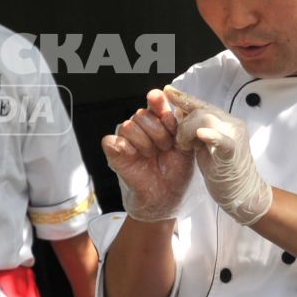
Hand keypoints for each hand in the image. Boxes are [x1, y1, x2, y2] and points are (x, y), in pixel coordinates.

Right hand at [101, 90, 195, 221]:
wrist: (167, 198)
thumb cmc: (176, 172)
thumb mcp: (184, 145)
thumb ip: (178, 122)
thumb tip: (172, 99)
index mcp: (158, 122)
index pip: (154, 102)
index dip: (160, 107)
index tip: (169, 120)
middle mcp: (141, 127)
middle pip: (142, 113)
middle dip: (158, 132)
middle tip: (165, 148)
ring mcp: (126, 139)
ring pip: (128, 125)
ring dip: (145, 142)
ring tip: (153, 155)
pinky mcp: (114, 152)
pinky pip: (112, 140)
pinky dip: (126, 148)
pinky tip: (136, 157)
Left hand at [165, 85, 272, 225]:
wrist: (244, 193)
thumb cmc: (224, 170)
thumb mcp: (205, 146)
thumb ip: (195, 129)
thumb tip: (179, 112)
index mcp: (225, 122)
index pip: (202, 104)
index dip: (183, 97)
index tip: (166, 91)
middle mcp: (232, 125)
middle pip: (201, 110)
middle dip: (184, 124)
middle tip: (179, 141)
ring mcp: (235, 137)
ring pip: (207, 119)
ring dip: (188, 131)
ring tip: (185, 146)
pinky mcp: (234, 153)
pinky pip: (224, 140)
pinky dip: (212, 136)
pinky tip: (201, 134)